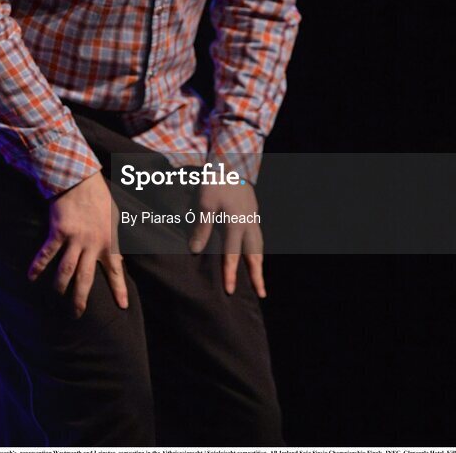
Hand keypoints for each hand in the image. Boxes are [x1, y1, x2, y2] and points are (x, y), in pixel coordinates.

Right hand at [27, 170, 127, 317]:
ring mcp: (75, 239)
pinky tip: (31, 277)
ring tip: (57, 295)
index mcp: (109, 241)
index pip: (117, 270)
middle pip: (86, 279)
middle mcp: (93, 244)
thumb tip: (121, 255)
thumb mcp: (115, 216)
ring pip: (66, 271)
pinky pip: (47, 254)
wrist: (80, 179)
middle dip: (81, 299)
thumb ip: (116, 237)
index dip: (119, 289)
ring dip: (61, 286)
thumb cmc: (100, 196)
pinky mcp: (59, 232)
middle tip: (77, 314)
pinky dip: (38, 266)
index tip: (122, 306)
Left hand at [189, 178, 265, 297]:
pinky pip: (257, 234)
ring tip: (259, 276)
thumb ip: (202, 228)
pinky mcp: (252, 210)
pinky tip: (253, 250)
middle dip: (256, 275)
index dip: (231, 274)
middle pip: (254, 254)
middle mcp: (248, 223)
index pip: (232, 255)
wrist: (230, 161)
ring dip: (259, 262)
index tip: (230, 291)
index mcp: (236, 224)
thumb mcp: (205, 203)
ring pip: (258, 244)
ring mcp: (252, 216)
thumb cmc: (215, 181)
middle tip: (260, 293)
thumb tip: (195, 251)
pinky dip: (257, 248)